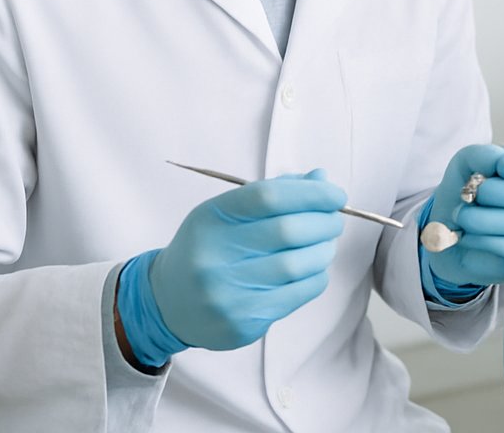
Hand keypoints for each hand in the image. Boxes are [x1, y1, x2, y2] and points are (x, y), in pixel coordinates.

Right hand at [117, 170, 346, 365]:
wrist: (167, 303)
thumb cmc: (208, 249)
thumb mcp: (227, 213)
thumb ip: (275, 194)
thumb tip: (322, 180)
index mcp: (211, 219)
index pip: (269, 197)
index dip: (311, 193)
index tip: (335, 195)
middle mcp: (215, 256)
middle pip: (288, 231)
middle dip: (324, 222)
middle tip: (335, 220)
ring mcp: (227, 293)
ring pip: (297, 265)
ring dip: (323, 251)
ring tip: (325, 245)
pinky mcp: (242, 322)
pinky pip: (296, 295)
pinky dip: (315, 277)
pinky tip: (313, 270)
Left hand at [424, 143, 503, 288]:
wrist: (460, 232)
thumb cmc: (476, 192)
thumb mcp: (473, 162)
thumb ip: (485, 154)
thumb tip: (496, 162)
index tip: (497, 167)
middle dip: (495, 193)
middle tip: (471, 195)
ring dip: (481, 219)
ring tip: (463, 216)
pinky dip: (483, 240)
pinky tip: (471, 236)